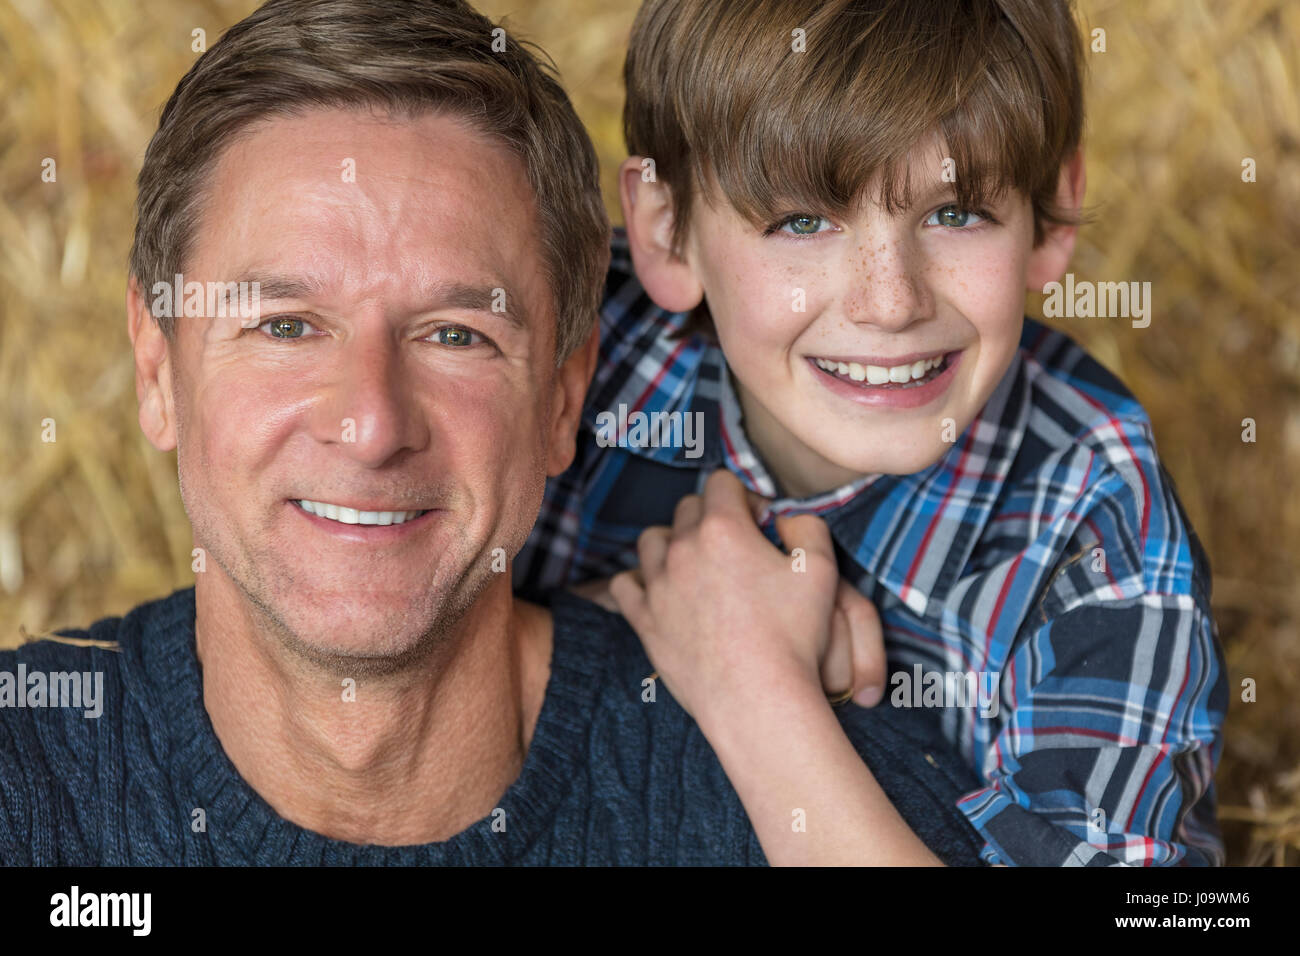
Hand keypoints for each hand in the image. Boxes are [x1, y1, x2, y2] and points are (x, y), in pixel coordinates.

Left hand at [609, 470, 883, 726]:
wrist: (758, 699)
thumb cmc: (793, 636)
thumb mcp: (822, 570)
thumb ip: (807, 526)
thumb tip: (785, 515)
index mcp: (723, 528)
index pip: (722, 483)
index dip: (743, 497)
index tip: (759, 524)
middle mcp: (682, 549)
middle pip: (687, 509)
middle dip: (711, 518)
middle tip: (736, 549)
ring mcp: (657, 585)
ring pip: (651, 541)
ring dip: (672, 544)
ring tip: (696, 567)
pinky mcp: (644, 621)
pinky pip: (625, 586)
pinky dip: (639, 582)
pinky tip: (660, 591)